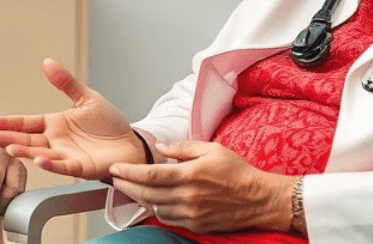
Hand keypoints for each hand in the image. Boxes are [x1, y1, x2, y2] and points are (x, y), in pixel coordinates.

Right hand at [0, 58, 145, 179]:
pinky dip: (51, 164)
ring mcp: (66, 155)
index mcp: (55, 124)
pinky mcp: (80, 167)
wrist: (132, 142)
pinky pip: (63, 166)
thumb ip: (66, 82)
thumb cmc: (109, 124)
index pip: (26, 123)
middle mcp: (56, 141)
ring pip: (40, 153)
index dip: (7, 123)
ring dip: (24, 151)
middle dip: (8, 138)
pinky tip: (40, 159)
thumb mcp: (87, 98)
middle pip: (27, 139)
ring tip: (9, 148)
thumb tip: (47, 62)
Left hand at [109, 140, 294, 234]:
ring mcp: (191, 213)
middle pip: (146, 193)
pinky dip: (156, 209)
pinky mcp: (196, 224)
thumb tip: (160, 147)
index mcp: (189, 175)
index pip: (149, 175)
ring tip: (130, 188)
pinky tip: (152, 201)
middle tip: (114, 179)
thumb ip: (183, 148)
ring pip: (154, 208)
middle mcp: (187, 196)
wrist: (258, 198)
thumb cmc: (237, 171)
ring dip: (139, 199)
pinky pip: (168, 219)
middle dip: (126, 186)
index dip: (128, 173)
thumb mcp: (211, 149)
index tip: (114, 169)